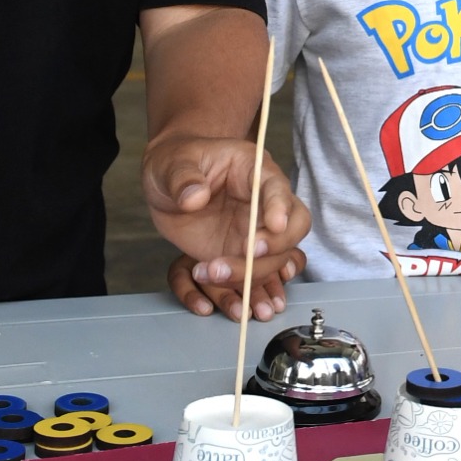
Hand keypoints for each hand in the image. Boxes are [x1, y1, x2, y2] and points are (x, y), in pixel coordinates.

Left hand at [144, 133, 308, 320]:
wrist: (168, 184)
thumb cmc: (175, 162)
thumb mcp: (172, 162)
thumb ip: (182, 177)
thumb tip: (194, 197)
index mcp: (253, 171)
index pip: (277, 188)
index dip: (280, 206)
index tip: (274, 224)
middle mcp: (263, 204)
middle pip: (292, 228)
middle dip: (276, 246)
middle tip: (249, 253)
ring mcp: (254, 232)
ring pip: (275, 259)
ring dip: (252, 275)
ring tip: (211, 273)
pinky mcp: (241, 255)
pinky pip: (256, 277)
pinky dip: (249, 292)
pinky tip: (233, 298)